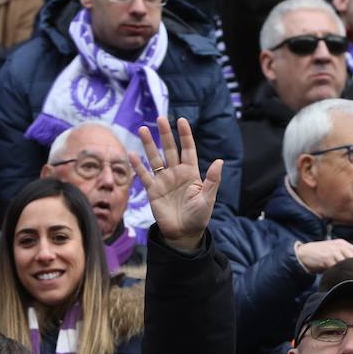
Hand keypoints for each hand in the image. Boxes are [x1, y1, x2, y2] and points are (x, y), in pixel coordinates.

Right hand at [132, 117, 223, 253]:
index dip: (185, 135)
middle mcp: (176, 173)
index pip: (188, 150)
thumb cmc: (199, 217)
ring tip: (143, 129)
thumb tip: (220, 161)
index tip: (181, 120)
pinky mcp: (153, 191)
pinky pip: (144, 176)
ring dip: (149, 145)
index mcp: (191, 173)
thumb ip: (213, 180)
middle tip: (160, 118)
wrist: (183, 234)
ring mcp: (163, 181)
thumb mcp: (208, 199)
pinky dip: (138, 166)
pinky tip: (132, 153)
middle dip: (165, 134)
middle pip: (170, 150)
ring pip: (155, 159)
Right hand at [295, 238, 352, 272]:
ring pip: (346, 263)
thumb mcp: (333, 251)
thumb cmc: (319, 255)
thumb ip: (344, 255)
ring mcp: (333, 251)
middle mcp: (339, 246)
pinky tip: (336, 277)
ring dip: (346, 271)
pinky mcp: (327, 258)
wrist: (303, 254)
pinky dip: (337, 273)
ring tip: (346, 278)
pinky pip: (336, 267)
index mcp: (342, 243)